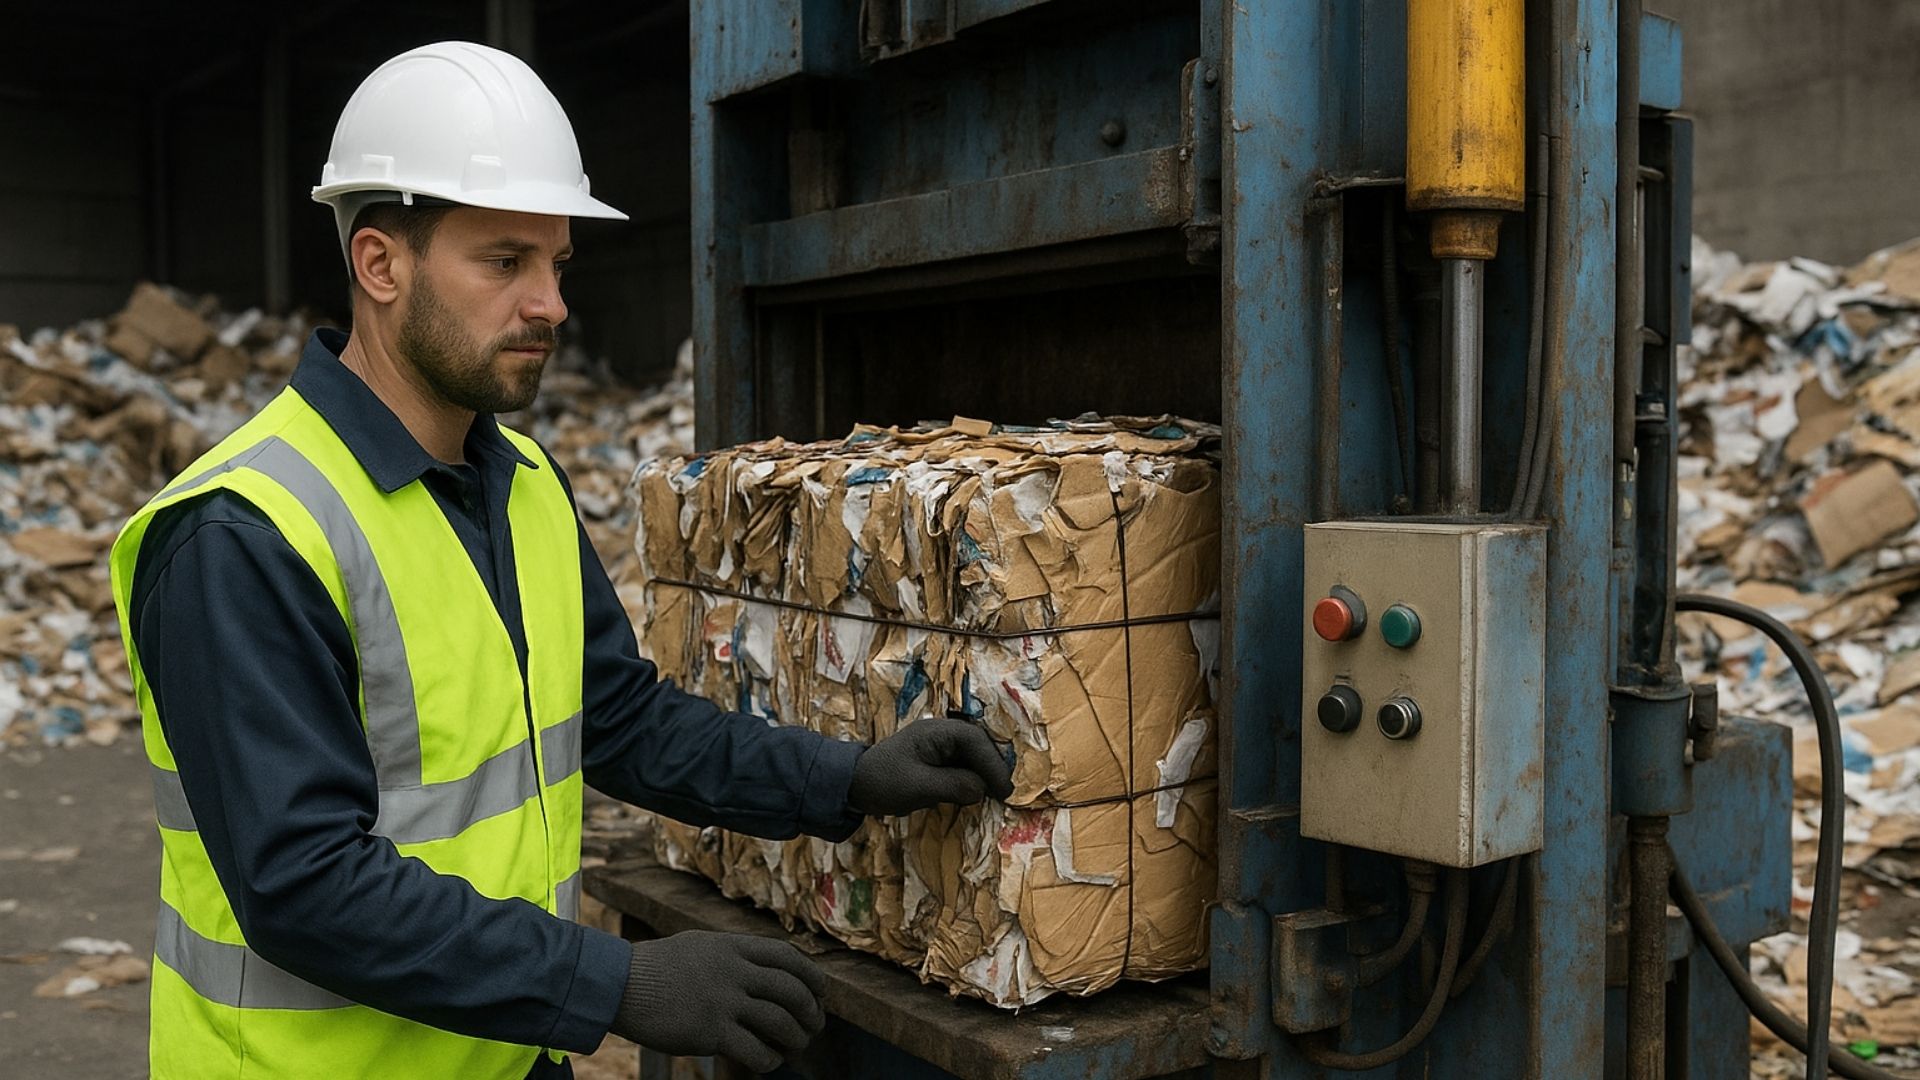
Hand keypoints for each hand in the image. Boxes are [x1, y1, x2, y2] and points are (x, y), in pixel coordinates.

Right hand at [612, 931, 825, 1071]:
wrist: (620, 984)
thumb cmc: (655, 967)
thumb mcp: (699, 945)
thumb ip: (732, 954)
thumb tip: (761, 968)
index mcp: (732, 947)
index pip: (787, 956)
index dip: (810, 975)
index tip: (820, 990)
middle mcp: (733, 971)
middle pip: (791, 990)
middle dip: (811, 1010)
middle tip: (815, 1023)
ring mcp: (723, 1001)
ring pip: (779, 1021)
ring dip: (795, 1037)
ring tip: (796, 1045)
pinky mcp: (711, 1031)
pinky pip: (755, 1049)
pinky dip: (769, 1059)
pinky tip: (770, 1062)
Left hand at [847, 717, 1015, 816]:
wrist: (854, 785)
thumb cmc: (883, 782)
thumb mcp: (918, 786)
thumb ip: (953, 786)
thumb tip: (983, 790)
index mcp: (936, 731)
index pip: (975, 742)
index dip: (994, 765)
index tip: (1005, 790)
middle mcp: (942, 733)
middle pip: (979, 746)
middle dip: (993, 769)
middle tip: (1005, 795)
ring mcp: (940, 746)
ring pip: (974, 757)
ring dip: (985, 775)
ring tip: (996, 796)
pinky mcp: (938, 760)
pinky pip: (964, 766)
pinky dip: (973, 779)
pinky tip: (978, 794)